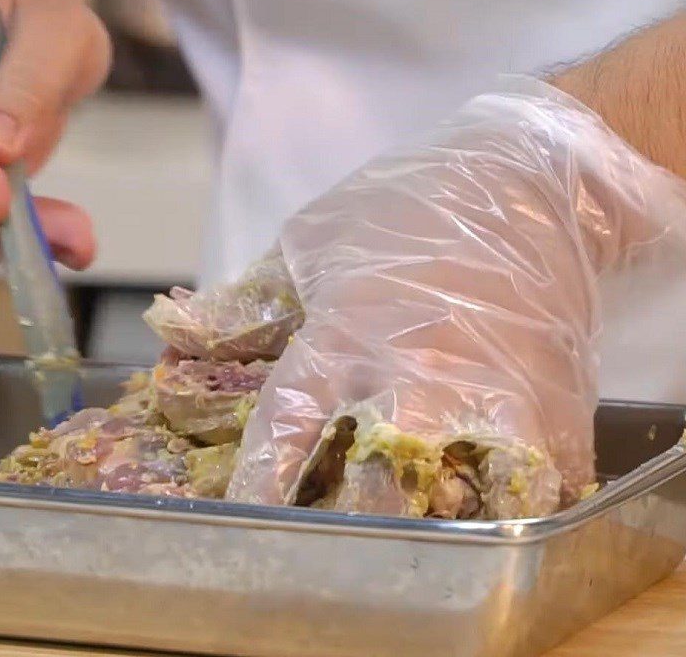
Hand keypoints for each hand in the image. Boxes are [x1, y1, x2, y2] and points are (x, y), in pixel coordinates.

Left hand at [227, 78, 685, 516]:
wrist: (523, 178)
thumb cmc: (407, 205)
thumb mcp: (311, 240)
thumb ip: (250, 302)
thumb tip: (177, 334)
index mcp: (345, 334)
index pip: (287, 429)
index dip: (262, 485)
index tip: (250, 520)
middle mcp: (414, 374)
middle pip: (375, 488)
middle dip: (351, 529)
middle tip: (333, 554)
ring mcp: (491, 393)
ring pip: (462, 503)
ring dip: (433, 531)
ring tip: (417, 543)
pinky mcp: (555, 404)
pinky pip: (537, 487)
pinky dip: (509, 509)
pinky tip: (488, 513)